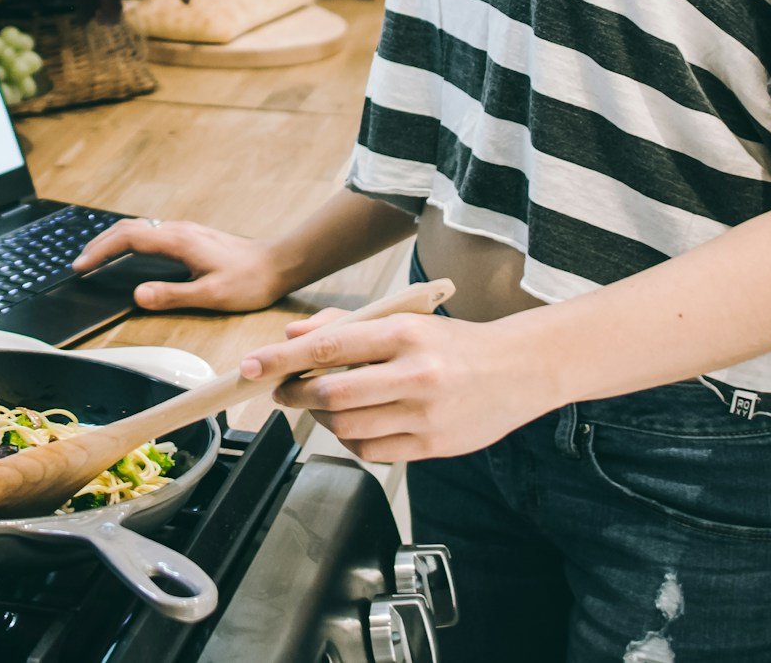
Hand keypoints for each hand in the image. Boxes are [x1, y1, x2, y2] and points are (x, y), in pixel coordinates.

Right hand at [69, 217, 288, 311]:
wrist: (278, 264)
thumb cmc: (249, 282)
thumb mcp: (210, 295)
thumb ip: (172, 295)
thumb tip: (137, 295)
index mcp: (178, 241)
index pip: (128, 239)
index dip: (100, 251)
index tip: (81, 266)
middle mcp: (178, 230)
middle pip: (128, 228)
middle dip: (99, 243)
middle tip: (80, 263)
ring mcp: (184, 231)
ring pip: (139, 227)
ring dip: (113, 240)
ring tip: (96, 257)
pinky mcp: (191, 236)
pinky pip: (150, 232)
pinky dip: (129, 240)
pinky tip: (129, 253)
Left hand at [239, 305, 560, 461]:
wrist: (519, 370)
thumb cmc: (454, 343)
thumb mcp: (402, 320)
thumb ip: (344, 328)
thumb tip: (290, 338)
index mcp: (403, 334)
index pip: (328, 348)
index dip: (282, 360)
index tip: (252, 366)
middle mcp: (414, 374)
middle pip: (331, 395)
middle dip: (294, 394)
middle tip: (279, 390)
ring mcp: (425, 414)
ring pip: (347, 427)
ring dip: (319, 419)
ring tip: (318, 406)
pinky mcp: (433, 446)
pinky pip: (371, 451)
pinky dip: (348, 440)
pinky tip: (349, 426)